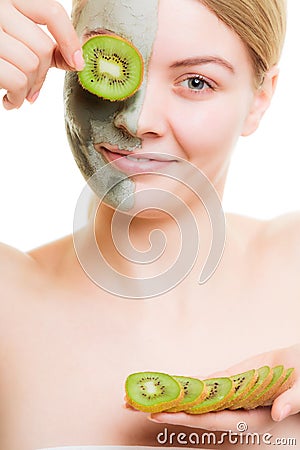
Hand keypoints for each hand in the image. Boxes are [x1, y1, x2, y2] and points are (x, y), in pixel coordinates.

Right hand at [0, 0, 83, 108]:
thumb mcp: (11, 34)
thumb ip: (36, 40)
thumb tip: (73, 59)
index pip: (51, 12)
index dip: (69, 39)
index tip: (76, 62)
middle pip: (43, 46)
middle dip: (43, 75)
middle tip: (33, 89)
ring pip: (32, 64)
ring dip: (30, 88)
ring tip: (19, 95)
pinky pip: (17, 80)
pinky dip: (18, 97)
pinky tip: (9, 100)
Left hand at [148, 344, 299, 432]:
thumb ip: (292, 402)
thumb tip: (277, 412)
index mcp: (246, 415)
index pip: (208, 418)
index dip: (183, 417)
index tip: (158, 414)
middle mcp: (231, 407)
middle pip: (191, 409)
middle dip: (161, 407)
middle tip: (129, 404)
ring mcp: (227, 393)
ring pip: (193, 395)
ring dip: (168, 394)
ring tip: (139, 393)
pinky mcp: (228, 379)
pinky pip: (204, 382)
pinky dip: (185, 382)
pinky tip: (169, 381)